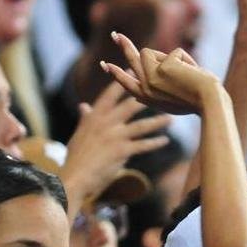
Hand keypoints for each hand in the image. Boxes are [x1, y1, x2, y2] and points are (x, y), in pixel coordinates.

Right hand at [62, 80, 170, 202]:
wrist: (74, 177)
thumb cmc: (76, 156)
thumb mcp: (79, 133)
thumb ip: (85, 118)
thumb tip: (83, 106)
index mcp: (94, 116)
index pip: (109, 94)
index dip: (121, 81)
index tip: (131, 69)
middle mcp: (105, 123)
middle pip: (129, 106)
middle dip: (147, 98)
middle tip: (162, 91)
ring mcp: (114, 137)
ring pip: (141, 125)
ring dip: (158, 122)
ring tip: (171, 119)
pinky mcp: (121, 151)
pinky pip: (142, 145)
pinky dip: (155, 143)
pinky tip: (165, 140)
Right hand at [102, 31, 220, 114]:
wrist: (210, 102)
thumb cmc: (197, 101)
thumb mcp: (173, 98)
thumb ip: (157, 90)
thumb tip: (141, 84)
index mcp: (148, 98)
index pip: (127, 83)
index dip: (116, 73)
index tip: (104, 64)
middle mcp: (145, 89)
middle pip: (132, 61)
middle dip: (124, 45)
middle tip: (115, 34)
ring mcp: (151, 79)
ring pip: (154, 53)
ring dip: (173, 58)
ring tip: (187, 73)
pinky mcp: (161, 69)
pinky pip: (174, 53)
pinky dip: (186, 59)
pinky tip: (193, 72)